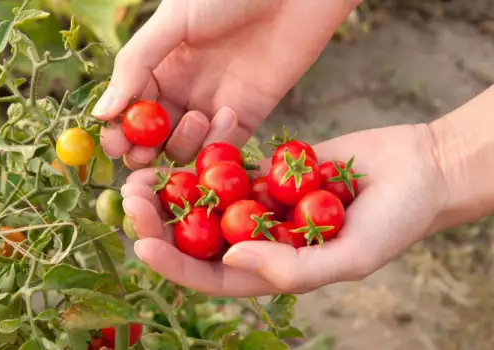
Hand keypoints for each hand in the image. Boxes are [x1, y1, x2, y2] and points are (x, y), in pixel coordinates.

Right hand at [93, 0, 358, 169]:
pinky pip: (224, 146)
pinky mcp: (248, 114)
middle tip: (140, 154)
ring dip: (184, 141)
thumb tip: (101, 112)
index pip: (128, 107)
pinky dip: (220, 141)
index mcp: (158, 65)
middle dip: (142, 150)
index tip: (113, 142)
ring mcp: (214, 104)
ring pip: (185, 147)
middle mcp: (182, 89)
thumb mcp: (175, 20)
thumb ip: (136, 65)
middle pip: (152, 136)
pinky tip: (228, 113)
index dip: (118, 129)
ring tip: (197, 115)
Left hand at [120, 123, 446, 296]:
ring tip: (141, 174)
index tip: (142, 242)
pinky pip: (228, 168)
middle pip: (199, 238)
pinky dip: (203, 161)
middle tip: (131, 199)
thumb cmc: (395, 223)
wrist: (419, 171)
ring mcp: (261, 204)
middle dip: (161, 222)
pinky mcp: (267, 171)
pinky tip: (177, 150)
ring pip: (205, 202)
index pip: (212, 277)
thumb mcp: (351, 256)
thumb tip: (231, 259)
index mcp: (272, 270)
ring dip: (172, 190)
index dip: (175, 264)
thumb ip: (294, 268)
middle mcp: (260, 240)